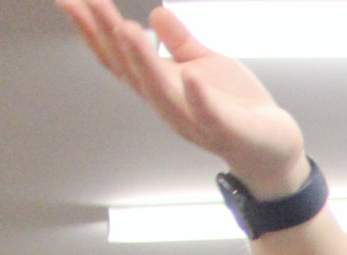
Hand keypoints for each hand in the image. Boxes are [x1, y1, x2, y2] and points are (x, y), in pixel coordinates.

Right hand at [58, 1, 308, 196]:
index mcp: (160, 87)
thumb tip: (156, 12)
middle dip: (108, 37)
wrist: (276, 149)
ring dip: (142, 61)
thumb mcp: (206, 64)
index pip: (118, 58)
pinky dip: (198, 98)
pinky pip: (209, 116)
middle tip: (89, 2)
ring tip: (127, 28)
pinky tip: (190, 76)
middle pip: (129, 72)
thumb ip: (180, 42)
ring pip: (160, 93)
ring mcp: (195, 121)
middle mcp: (169, 105)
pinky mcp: (227, 132)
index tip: (69, 0)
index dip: (93, 31)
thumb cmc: (237, 107)